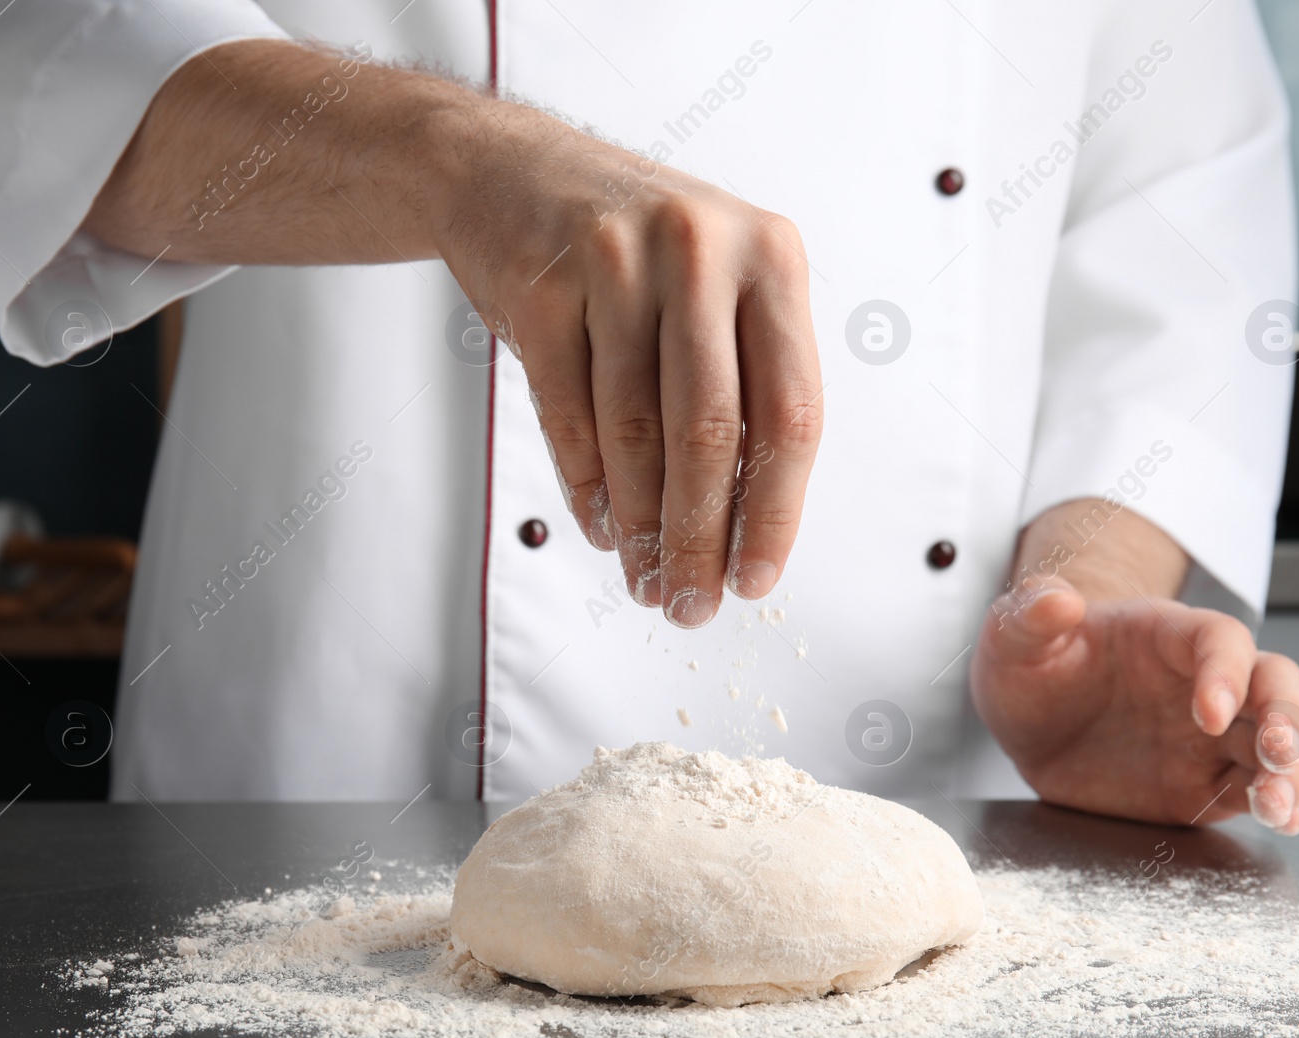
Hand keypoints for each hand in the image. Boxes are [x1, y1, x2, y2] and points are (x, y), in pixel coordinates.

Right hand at [84, 40, 822, 629]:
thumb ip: (743, 383)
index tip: (757, 581)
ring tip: (645, 581)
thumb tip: (742, 529)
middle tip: (691, 605)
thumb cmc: (633, 253)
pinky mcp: (540, 285)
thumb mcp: (714, 288)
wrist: (506, 171)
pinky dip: (587, 487)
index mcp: (772, 257)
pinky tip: (601, 529)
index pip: (792, 410)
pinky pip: (568, 416)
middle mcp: (701, 250)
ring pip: (633, 432)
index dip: (776, 510)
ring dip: (639, 526)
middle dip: (700, 537)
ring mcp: (615, 261)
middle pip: (710, 431)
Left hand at [969, 578, 1298, 832]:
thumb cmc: (1032, 666)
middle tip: (1276, 752)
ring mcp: (1210, 734)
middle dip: (1286, 717)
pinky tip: (1282, 821)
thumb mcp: (1013, 637)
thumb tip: (1057, 600)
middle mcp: (1202, 680)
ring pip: (1277, 741)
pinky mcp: (1204, 781)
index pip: (1219, 638)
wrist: (1029, 723)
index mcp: (1164, 634)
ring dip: (1289, 772)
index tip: (1208, 711)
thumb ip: (1032, 613)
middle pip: (1275, 684)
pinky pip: (1251, 789)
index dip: (1224, 671)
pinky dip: (1274, 805)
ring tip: (1279, 807)